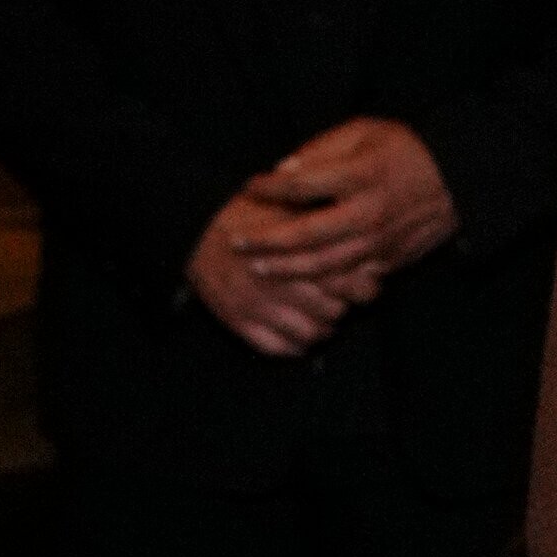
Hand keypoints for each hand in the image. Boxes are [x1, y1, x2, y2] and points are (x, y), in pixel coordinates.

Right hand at [185, 188, 378, 357]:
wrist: (193, 229)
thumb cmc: (243, 215)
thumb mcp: (286, 208)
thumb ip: (320, 224)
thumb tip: (357, 236)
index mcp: (298, 255)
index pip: (350, 284)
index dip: (362, 286)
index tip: (360, 283)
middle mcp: (281, 284)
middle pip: (335, 312)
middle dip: (340, 306)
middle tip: (337, 298)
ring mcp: (259, 306)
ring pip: (310, 335)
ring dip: (320, 328)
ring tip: (318, 316)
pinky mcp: (240, 322)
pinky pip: (278, 348)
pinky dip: (294, 346)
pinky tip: (298, 332)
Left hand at [186, 118, 457, 359]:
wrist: (458, 181)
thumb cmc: (406, 150)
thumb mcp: (365, 131)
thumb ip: (322, 149)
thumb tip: (284, 170)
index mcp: (360, 176)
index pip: (302, 185)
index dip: (269, 188)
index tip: (249, 186)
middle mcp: (368, 212)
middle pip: (305, 234)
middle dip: (266, 240)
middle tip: (236, 241)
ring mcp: (379, 242)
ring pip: (323, 264)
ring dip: (286, 267)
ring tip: (259, 265)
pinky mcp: (389, 261)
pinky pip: (349, 278)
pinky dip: (322, 282)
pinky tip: (300, 279)